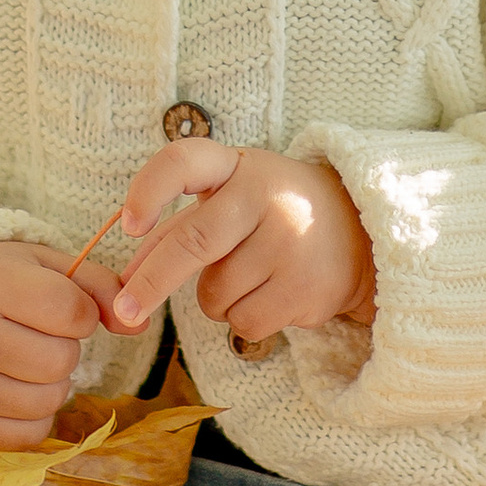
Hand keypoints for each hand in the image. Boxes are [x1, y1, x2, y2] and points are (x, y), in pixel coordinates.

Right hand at [0, 241, 106, 450]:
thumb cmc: (2, 285)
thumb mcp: (47, 266)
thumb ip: (100, 287)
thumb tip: (140, 327)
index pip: (71, 312)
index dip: (82, 312)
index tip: (61, 307)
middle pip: (61, 361)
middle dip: (65, 348)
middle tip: (38, 335)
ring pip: (49, 401)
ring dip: (53, 383)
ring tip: (27, 360)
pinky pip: (30, 434)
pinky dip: (37, 416)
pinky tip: (16, 387)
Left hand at [102, 140, 374, 347]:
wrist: (362, 233)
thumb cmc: (274, 215)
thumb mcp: (231, 201)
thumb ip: (177, 229)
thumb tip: (125, 277)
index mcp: (238, 167)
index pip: (185, 162)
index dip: (150, 190)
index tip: (128, 223)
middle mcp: (265, 197)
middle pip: (192, 242)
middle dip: (151, 282)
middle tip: (123, 311)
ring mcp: (290, 243)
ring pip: (214, 295)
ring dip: (216, 300)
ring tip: (253, 277)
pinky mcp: (306, 287)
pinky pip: (242, 323)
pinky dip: (244, 319)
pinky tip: (273, 295)